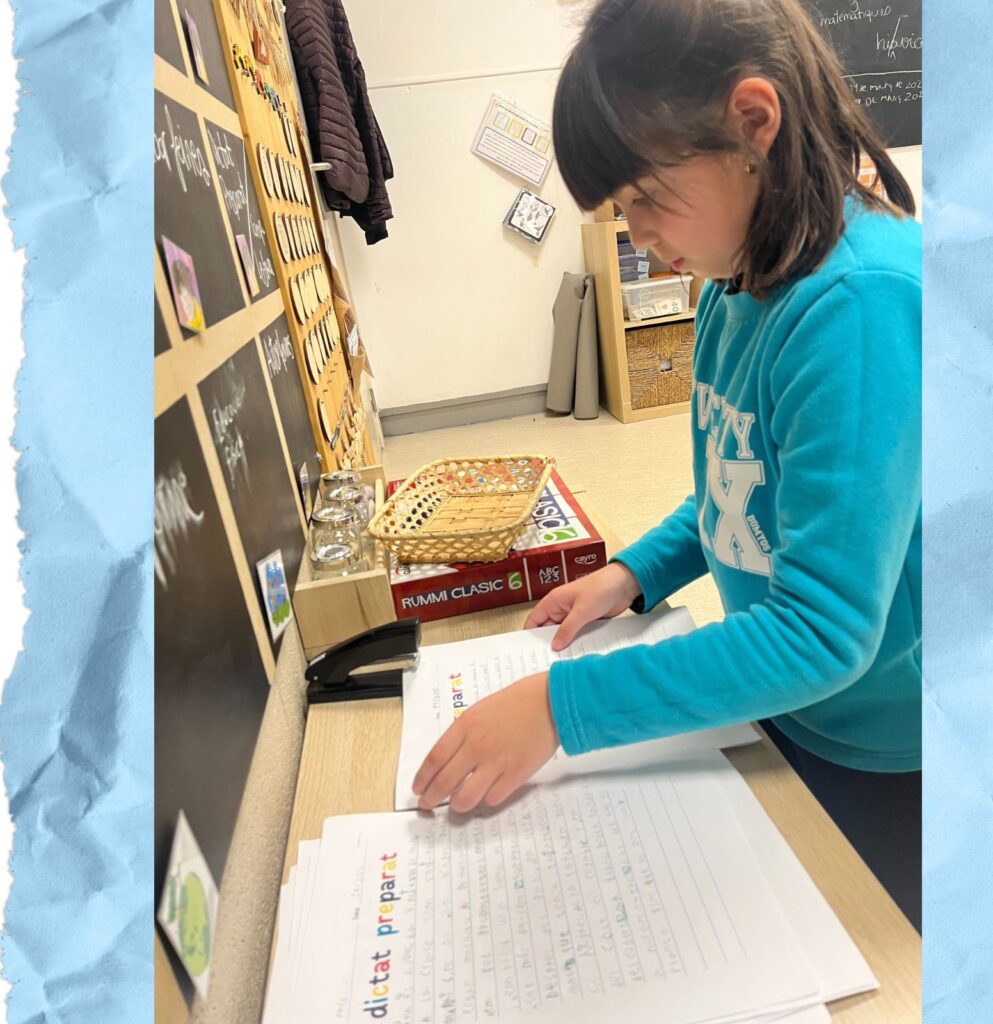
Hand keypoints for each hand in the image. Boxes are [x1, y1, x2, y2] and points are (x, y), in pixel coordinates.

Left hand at [412, 672, 557, 811]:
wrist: (549, 703)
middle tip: (428, 805)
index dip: (423, 779)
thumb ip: (463, 734)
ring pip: (465, 797)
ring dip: (457, 806)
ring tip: (457, 805)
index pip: (434, 759)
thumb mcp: (479, 710)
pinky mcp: (516, 775)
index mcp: (465, 726)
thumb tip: (448, 761)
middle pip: (444, 782)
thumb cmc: (515, 703)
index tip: (418, 789)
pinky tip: (485, 796)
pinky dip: (485, 801)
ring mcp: (496, 762)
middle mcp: (476, 746)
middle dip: (432, 798)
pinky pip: (492, 799)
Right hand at [524, 562, 641, 650]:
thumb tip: (555, 645)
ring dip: (563, 643)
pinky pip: (576, 634)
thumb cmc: (601, 588)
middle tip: (545, 660)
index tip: (527, 650)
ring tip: (561, 660)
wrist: (624, 584)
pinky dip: (576, 642)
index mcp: (554, 601)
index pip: (534, 619)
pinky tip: (577, 653)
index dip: (529, 634)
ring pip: (562, 633)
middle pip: (548, 629)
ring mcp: (573, 615)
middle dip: (547, 642)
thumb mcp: (582, 611)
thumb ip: (567, 629)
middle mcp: (561, 608)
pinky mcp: (585, 621)